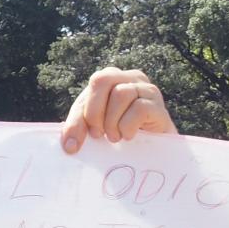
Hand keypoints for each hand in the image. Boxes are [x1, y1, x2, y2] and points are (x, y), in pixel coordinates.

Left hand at [60, 68, 176, 152]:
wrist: (149, 150)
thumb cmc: (117, 132)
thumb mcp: (92, 125)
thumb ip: (77, 128)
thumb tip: (69, 146)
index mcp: (112, 77)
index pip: (96, 80)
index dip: (88, 107)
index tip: (91, 132)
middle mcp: (132, 77)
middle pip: (104, 79)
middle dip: (96, 112)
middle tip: (100, 134)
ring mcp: (148, 90)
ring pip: (121, 94)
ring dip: (112, 122)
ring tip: (115, 137)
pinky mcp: (159, 107)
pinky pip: (139, 108)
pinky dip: (127, 126)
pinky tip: (128, 136)